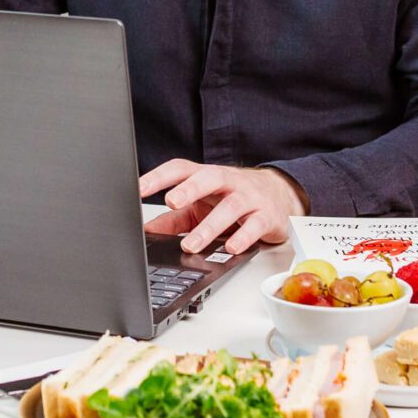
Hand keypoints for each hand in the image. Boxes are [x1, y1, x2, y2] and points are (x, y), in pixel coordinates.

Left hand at [138, 160, 307, 255]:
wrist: (279, 195)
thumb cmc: (233, 197)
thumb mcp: (200, 206)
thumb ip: (174, 219)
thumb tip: (146, 231)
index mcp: (206, 177)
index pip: (181, 169)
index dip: (159, 177)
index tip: (139, 188)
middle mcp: (228, 182)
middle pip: (209, 179)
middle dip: (189, 189)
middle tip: (171, 202)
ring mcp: (249, 198)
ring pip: (231, 207)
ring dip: (210, 226)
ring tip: (191, 244)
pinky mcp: (267, 216)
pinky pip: (255, 226)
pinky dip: (243, 237)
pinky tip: (230, 248)